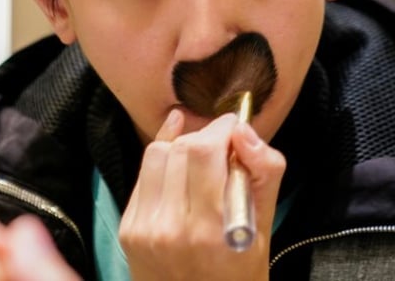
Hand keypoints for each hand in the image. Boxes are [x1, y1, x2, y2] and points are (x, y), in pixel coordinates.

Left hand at [119, 109, 286, 280]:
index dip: (222, 129)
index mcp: (212, 230)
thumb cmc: (238, 274)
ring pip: (157, 153)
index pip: (205, 150)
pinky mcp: (129, 229)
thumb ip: (264, 174)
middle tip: (224, 148)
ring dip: (182, 147)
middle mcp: (172, 228)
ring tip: (202, 163)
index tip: (236, 129)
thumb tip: (244, 129)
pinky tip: (180, 171)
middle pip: (181, 148)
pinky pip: (143, 174)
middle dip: (206, 137)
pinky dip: (163, 165)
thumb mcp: (266, 231)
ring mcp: (145, 228)